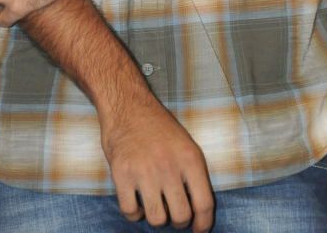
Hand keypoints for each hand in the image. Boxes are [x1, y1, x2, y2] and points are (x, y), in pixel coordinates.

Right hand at [101, 90, 213, 232]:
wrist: (128, 106)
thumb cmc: (158, 127)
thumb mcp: (185, 144)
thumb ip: (192, 174)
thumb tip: (198, 210)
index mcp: (190, 158)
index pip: (204, 203)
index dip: (203, 223)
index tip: (198, 229)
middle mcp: (169, 166)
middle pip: (181, 216)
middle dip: (178, 221)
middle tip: (173, 214)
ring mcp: (144, 171)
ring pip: (157, 219)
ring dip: (156, 218)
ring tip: (154, 205)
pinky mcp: (122, 174)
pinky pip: (131, 212)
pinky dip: (135, 213)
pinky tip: (136, 201)